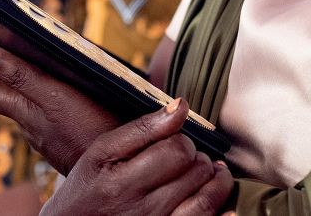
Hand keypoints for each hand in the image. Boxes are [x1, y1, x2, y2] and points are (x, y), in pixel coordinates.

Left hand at [0, 46, 119, 174]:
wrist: (123, 169)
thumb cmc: (95, 128)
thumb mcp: (56, 96)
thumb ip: (20, 75)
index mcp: (29, 111)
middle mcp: (34, 127)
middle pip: (1, 102)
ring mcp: (48, 139)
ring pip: (22, 113)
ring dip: (9, 94)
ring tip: (3, 78)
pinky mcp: (63, 146)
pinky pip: (41, 122)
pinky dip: (33, 107)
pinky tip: (42, 104)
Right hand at [42, 103, 232, 215]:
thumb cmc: (87, 188)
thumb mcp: (102, 153)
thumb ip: (141, 129)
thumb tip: (181, 106)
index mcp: (123, 182)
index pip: (177, 150)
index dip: (182, 140)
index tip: (174, 142)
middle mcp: (144, 210)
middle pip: (195, 172)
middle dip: (198, 158)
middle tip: (188, 157)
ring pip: (208, 201)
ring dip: (218, 181)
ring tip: (210, 171)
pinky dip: (223, 213)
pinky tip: (222, 203)